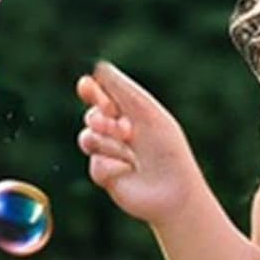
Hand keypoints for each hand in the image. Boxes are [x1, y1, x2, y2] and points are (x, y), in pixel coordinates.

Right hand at [77, 62, 200, 227]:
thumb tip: (98, 68)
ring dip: (109, 144)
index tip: (86, 87)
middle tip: (126, 131)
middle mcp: (117, 131)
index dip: (92, 90)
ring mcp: (108, 153)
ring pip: (87, 138)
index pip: (103, 95)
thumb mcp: (146, 113)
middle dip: (104, 120)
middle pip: (91, 115)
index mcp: (130, 112)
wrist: (172, 191)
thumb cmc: (167, 149)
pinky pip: (95, 164)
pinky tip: (129, 172)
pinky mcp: (103, 174)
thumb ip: (122, 89)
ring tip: (130, 153)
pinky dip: (113, 166)